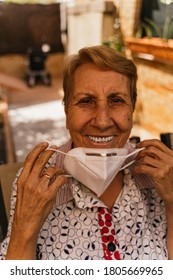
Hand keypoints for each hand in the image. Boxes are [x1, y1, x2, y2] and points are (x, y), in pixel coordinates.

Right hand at [6, 142, 65, 258]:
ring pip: (53, 170)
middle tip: (55, 148)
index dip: (38, 149)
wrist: (25, 224)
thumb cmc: (25, 207)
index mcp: (22, 179)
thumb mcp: (23, 190)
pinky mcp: (48, 195)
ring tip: (60, 171)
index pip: (30, 159)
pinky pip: (60, 180)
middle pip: (42, 161)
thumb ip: (30, 177)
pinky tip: (63, 179)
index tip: (45, 143)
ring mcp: (39, 188)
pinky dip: (63, 178)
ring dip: (58, 169)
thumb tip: (41, 167)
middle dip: (50, 151)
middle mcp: (30, 181)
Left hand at [135, 139, 172, 204]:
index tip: (139, 145)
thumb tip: (143, 149)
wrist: (172, 193)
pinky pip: (143, 167)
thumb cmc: (168, 179)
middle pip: (150, 149)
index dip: (145, 142)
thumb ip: (159, 156)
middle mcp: (169, 159)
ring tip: (139, 166)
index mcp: (171, 155)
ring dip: (139, 162)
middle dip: (140, 152)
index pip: (157, 143)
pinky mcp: (158, 174)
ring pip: (145, 158)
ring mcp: (164, 167)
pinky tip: (138, 171)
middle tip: (136, 157)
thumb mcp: (167, 164)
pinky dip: (138, 169)